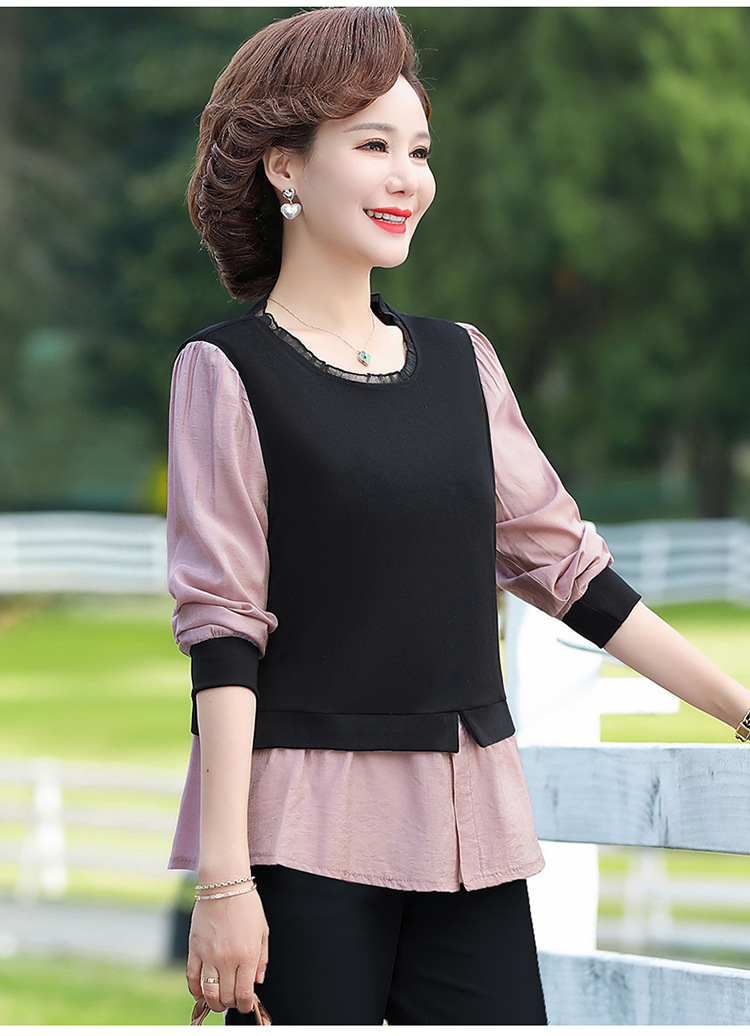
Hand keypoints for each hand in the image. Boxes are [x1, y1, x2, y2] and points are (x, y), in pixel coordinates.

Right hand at [186, 888, 268, 1014]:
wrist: (224, 883)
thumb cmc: (247, 904)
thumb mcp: (263, 930)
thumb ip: (262, 959)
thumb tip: (258, 981)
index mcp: (248, 954)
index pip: (244, 995)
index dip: (245, 1005)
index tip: (245, 1004)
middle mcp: (228, 959)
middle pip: (227, 997)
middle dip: (231, 1003)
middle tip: (233, 998)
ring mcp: (209, 955)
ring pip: (209, 993)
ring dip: (214, 1002)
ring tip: (218, 999)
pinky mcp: (194, 949)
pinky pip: (192, 978)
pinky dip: (195, 990)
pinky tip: (200, 993)